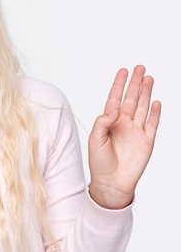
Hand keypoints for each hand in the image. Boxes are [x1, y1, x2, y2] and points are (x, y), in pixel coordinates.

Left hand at [88, 65, 160, 208]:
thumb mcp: (95, 140)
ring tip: (149, 78)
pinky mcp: (147, 141)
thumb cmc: (99, 163)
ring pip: (143, 107)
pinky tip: (156, 101)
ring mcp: (136, 131)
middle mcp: (123, 124)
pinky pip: (153, 123)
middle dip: (135, 83)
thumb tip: (114, 109)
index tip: (123, 71)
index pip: (114, 98)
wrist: (112, 183)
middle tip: (140, 68)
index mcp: (109, 122)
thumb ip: (102, 122)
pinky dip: (155, 112)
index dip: (119, 85)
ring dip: (146, 93)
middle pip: (131, 99)